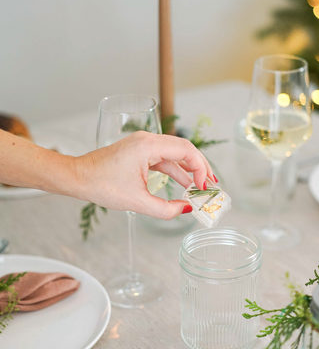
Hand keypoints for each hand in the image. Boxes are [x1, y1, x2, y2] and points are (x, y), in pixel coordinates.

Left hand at [76, 131, 214, 218]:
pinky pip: (163, 159)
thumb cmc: (100, 185)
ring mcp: (142, 145)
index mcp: (148, 145)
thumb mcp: (136, 202)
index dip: (201, 168)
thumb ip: (165, 209)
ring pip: (174, 153)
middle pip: (184, 149)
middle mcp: (147, 140)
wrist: (76, 177)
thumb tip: (186, 209)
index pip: (186, 150)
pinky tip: (182, 183)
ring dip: (188, 170)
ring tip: (200, 187)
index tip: (204, 187)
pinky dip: (174, 170)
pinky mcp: (138, 152)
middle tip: (211, 185)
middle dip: (200, 167)